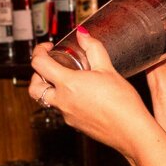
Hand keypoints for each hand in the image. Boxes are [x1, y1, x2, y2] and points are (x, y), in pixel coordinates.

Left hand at [29, 29, 151, 159]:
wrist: (131, 131)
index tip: (48, 48)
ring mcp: (67, 115)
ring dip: (49, 88)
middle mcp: (62, 101)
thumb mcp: (108, 69)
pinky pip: (62, 110)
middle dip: (37, 74)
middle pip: (34, 87)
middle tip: (50, 66)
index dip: (39, 51)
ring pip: (46, 100)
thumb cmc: (122, 102)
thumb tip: (83, 34)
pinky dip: (65, 100)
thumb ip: (93, 49)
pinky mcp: (75, 125)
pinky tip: (83, 96)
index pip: (39, 64)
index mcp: (68, 84)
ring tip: (66, 81)